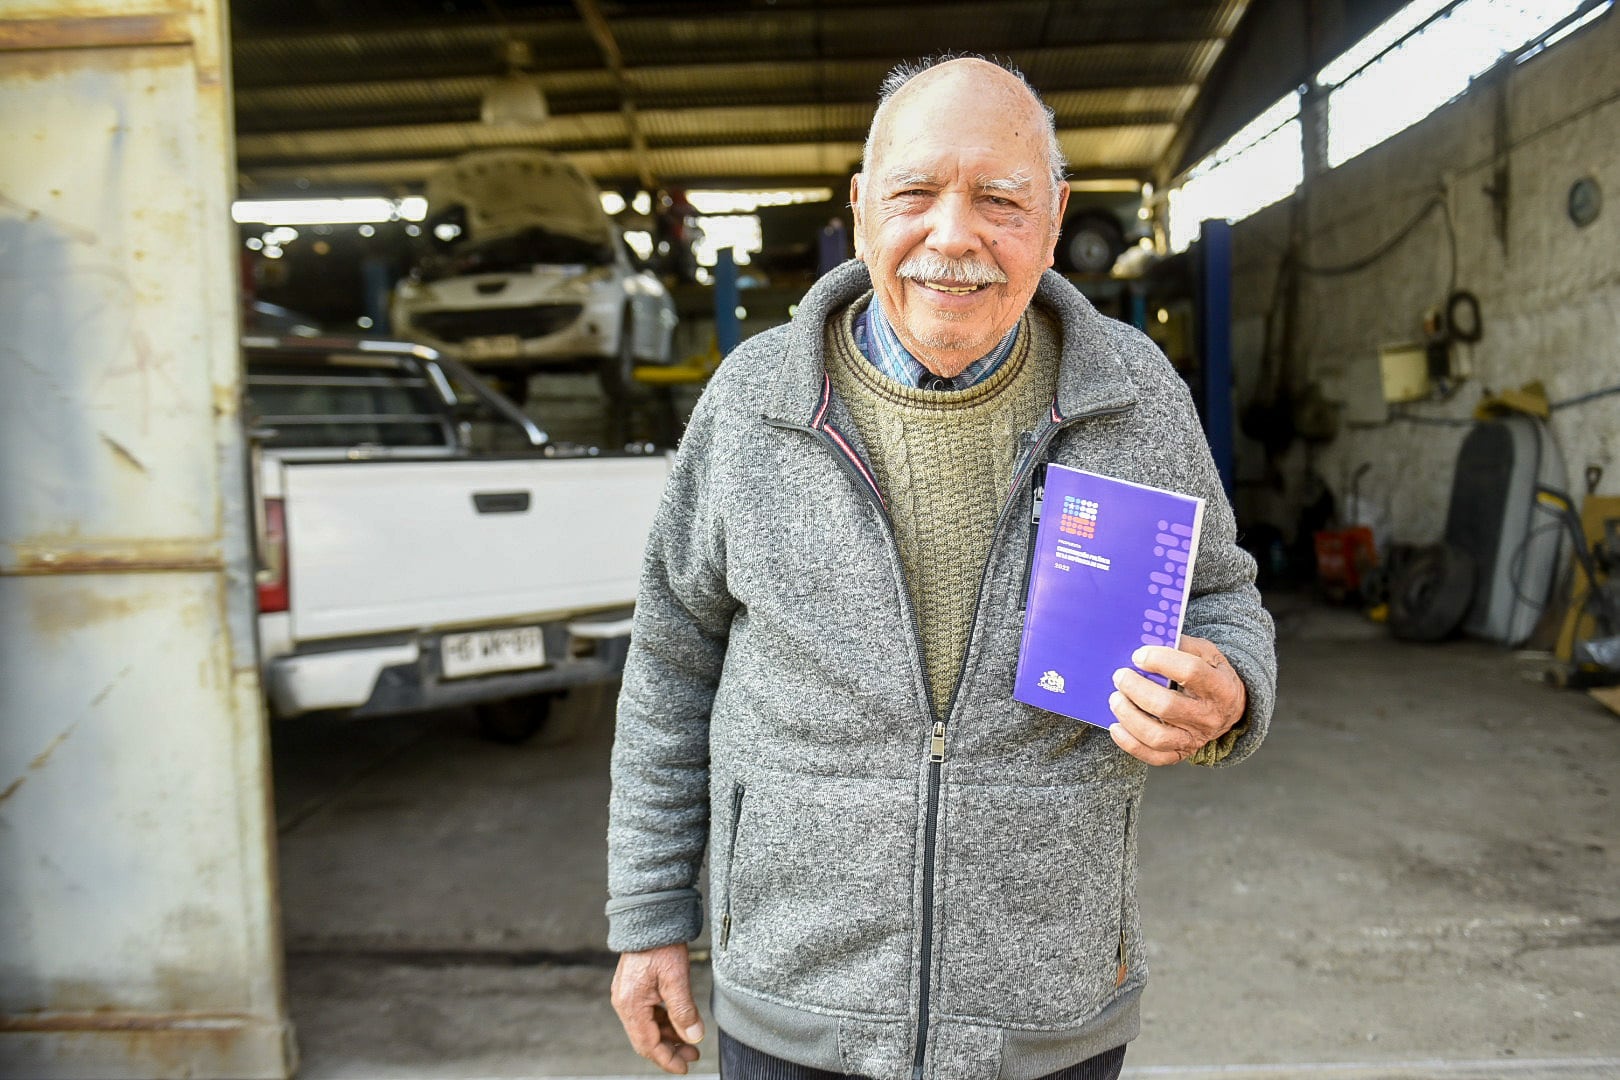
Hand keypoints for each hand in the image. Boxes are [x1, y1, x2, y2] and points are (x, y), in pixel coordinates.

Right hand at [610, 942, 704, 1073]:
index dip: (667, 1059)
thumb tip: (693, 1037)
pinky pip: (648, 1014)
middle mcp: (624, 1002)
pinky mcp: (634, 988)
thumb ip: (684, 1011)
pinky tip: (679, 1024)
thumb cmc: (661, 944)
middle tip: (692, 1056)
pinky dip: (663, 1022)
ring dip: (668, 1036)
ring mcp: (627, 995)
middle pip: (645, 1039)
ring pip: (647, 1027)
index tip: (685, 1067)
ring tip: (690, 1041)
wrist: (651, 917)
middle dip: (669, 1050)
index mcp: (631, 1004)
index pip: (648, 1044)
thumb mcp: (676, 978)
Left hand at [1108, 634, 1245, 765]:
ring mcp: (1195, 738)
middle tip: (1120, 676)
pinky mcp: (1182, 753)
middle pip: (1167, 706)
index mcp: (1220, 686)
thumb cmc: (1210, 674)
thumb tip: (1148, 640)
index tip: (1138, 655)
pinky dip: (1130, 744)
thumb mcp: (1206, 653)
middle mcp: (1209, 716)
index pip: (1191, 672)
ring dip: (1129, 716)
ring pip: (1157, 736)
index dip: (1161, 660)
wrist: (1228, 707)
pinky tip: (1116, 726)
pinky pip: (1154, 756)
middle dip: (1136, 689)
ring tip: (1115, 698)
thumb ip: (1182, 645)